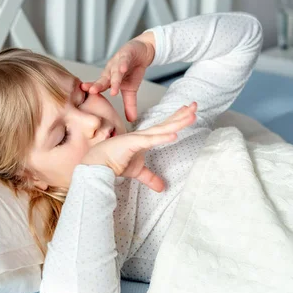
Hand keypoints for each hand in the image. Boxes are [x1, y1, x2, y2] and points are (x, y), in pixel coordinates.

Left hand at [81, 31, 155, 122]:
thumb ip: (129, 104)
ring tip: (113, 89)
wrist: (142, 52)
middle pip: (104, 79)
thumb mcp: (131, 89)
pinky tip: (123, 69)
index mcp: (109, 79)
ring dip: (114, 79)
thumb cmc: (132, 70)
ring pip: (115, 71)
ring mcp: (118, 62)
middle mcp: (111, 70)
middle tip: (92, 91)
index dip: (92, 90)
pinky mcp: (127, 54)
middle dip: (97, 85)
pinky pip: (124, 60)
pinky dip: (123, 64)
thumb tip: (131, 120)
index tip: (83, 98)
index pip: (100, 86)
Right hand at [81, 102, 196, 191]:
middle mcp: (142, 135)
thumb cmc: (114, 164)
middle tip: (195, 105)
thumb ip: (150, 177)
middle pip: (166, 123)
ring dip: (177, 122)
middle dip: (181, 114)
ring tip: (191, 114)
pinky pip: (150, 140)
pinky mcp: (132, 144)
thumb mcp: (137, 171)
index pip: (164, 126)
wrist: (97, 166)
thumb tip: (162, 188)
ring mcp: (137, 138)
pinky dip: (162, 137)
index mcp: (144, 138)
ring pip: (161, 129)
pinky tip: (174, 134)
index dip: (177, 118)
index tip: (189, 111)